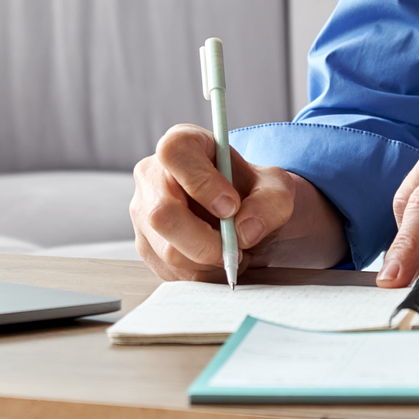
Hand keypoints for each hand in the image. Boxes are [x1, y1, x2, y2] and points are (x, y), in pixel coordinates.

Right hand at [130, 124, 348, 279]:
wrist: (246, 216)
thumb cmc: (253, 192)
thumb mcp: (276, 189)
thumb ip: (269, 204)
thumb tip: (244, 231)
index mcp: (181, 144)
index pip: (175, 154)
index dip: (202, 182)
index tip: (231, 206)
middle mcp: (152, 175)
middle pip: (162, 213)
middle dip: (206, 241)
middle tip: (237, 248)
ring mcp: (143, 213)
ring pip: (168, 250)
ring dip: (210, 262)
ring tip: (233, 251)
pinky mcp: (147, 246)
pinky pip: (171, 271)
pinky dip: (203, 274)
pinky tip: (218, 260)